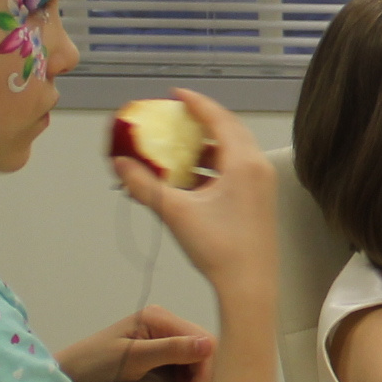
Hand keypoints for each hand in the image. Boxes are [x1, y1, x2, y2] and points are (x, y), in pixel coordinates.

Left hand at [57, 306, 217, 381]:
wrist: (67, 381)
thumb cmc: (93, 366)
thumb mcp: (133, 358)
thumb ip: (171, 350)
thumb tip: (210, 344)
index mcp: (158, 318)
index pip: (201, 340)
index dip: (204, 370)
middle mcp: (163, 326)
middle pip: (201, 351)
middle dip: (203, 379)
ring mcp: (160, 342)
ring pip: (195, 362)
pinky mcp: (156, 359)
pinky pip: (182, 371)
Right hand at [113, 89, 274, 298]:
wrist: (249, 285)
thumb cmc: (218, 248)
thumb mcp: (176, 212)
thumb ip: (145, 185)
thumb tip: (119, 164)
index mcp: (243, 162)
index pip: (218, 118)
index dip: (195, 103)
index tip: (175, 95)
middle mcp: (257, 166)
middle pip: (229, 130)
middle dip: (201, 121)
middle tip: (176, 116)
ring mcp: (261, 184)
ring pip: (232, 151)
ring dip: (205, 146)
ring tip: (177, 147)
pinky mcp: (259, 199)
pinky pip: (235, 169)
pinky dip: (212, 166)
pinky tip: (189, 177)